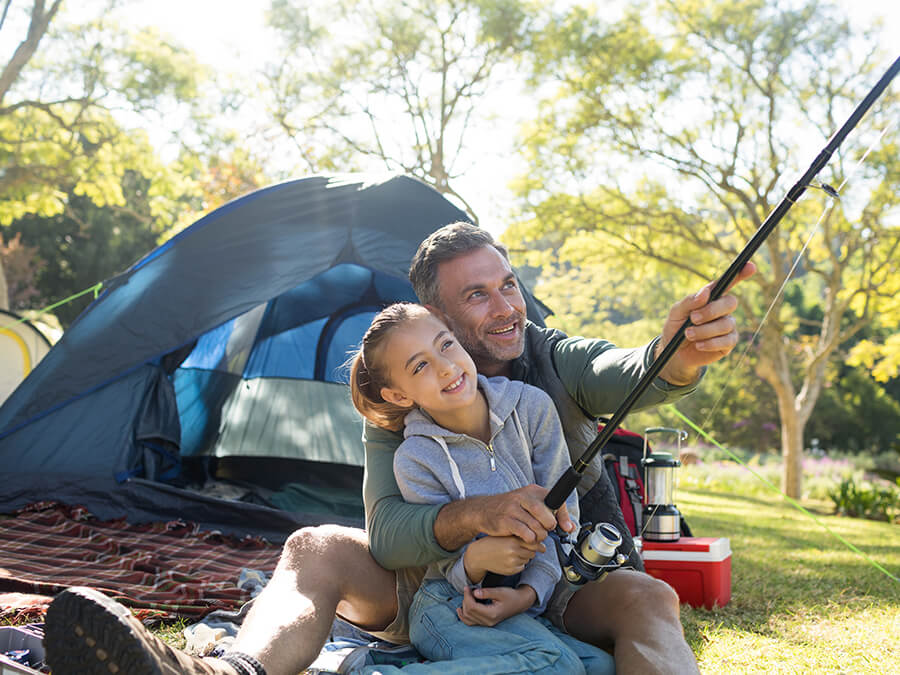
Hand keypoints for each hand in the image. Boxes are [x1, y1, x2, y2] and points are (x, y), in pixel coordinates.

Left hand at [457, 585, 535, 626]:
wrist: (519, 603)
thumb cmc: (510, 596)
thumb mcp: (500, 591)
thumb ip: (487, 592)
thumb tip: (474, 593)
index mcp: (492, 614)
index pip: (472, 607)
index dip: (467, 596)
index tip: (467, 587)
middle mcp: (488, 621)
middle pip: (468, 612)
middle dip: (465, 599)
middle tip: (469, 589)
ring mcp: (486, 623)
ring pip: (467, 618)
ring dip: (464, 606)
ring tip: (468, 596)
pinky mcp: (485, 622)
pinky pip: (470, 622)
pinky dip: (464, 616)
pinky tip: (460, 609)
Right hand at [464, 535, 544, 581]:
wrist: (478, 555)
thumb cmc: (493, 541)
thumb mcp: (505, 534)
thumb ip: (521, 536)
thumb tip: (542, 543)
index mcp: (513, 540)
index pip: (534, 541)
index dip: (538, 541)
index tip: (539, 540)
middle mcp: (514, 551)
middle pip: (533, 550)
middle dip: (531, 548)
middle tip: (522, 545)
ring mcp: (512, 562)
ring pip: (528, 558)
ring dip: (525, 555)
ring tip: (513, 551)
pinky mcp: (511, 571)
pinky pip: (522, 566)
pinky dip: (520, 563)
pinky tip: (510, 559)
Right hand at [477, 484, 574, 542]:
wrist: (483, 510)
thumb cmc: (510, 509)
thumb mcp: (529, 504)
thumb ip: (550, 514)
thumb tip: (570, 527)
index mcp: (532, 490)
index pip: (555, 501)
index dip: (563, 516)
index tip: (565, 527)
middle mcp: (523, 496)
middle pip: (546, 514)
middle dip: (549, 526)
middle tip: (546, 530)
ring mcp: (513, 508)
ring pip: (536, 526)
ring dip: (540, 535)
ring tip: (535, 536)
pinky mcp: (505, 520)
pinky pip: (525, 533)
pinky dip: (529, 539)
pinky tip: (526, 538)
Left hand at [658, 262, 755, 385]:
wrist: (673, 353)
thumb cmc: (675, 328)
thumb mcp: (676, 312)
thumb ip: (689, 301)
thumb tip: (706, 293)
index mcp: (712, 297)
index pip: (728, 283)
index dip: (741, 274)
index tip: (751, 266)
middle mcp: (723, 309)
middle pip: (730, 302)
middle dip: (711, 311)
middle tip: (693, 318)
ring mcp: (728, 326)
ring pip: (726, 324)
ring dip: (705, 330)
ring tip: (688, 334)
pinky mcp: (728, 343)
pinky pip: (727, 340)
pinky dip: (710, 343)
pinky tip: (699, 344)